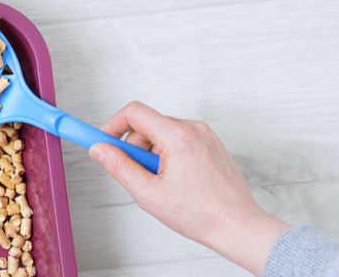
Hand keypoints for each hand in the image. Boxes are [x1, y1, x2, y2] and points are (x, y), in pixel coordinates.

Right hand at [89, 101, 290, 275]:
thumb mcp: (149, 194)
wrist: (238, 226)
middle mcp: (193, 129)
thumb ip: (119, 167)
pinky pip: (179, 139)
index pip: (134, 112)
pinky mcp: (211, 143)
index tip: (102, 139)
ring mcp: (205, 135)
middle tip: (135, 173)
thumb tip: (99, 150)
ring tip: (161, 182)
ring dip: (152, 153)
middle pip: (147, 123)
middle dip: (134, 146)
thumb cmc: (202, 214)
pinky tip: (176, 180)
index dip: (112, 125)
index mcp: (178, 137)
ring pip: (162, 132)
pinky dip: (168, 154)